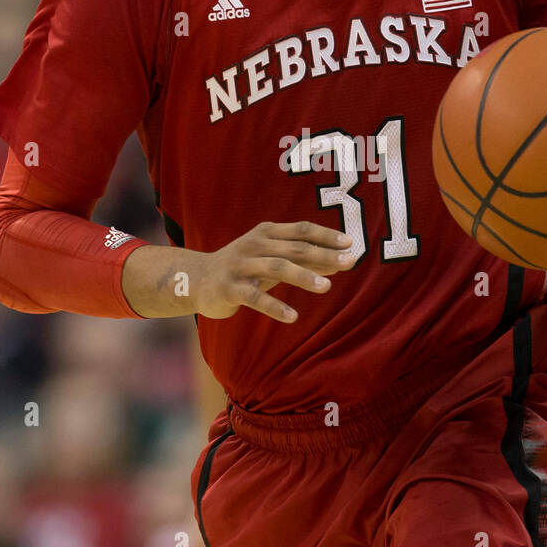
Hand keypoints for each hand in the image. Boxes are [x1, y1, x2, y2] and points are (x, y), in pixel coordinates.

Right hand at [193, 220, 355, 322]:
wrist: (196, 279)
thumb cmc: (243, 268)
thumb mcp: (271, 258)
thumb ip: (302, 259)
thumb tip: (339, 262)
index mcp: (266, 233)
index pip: (301, 229)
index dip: (326, 235)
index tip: (351, 243)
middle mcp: (254, 245)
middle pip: (294, 248)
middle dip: (323, 254)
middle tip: (349, 262)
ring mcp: (241, 266)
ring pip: (276, 268)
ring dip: (303, 276)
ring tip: (327, 287)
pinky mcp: (229, 289)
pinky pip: (255, 297)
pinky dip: (275, 306)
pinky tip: (293, 316)